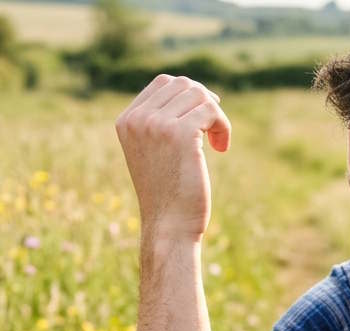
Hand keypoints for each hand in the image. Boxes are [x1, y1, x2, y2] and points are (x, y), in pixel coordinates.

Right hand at [114, 75, 231, 243]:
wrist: (168, 227)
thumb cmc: (167, 195)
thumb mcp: (156, 153)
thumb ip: (163, 122)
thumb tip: (197, 90)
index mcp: (126, 121)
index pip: (163, 83)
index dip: (189, 94)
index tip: (204, 118)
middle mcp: (137, 119)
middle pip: (182, 84)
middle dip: (205, 102)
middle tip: (213, 130)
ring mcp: (156, 125)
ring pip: (199, 95)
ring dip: (216, 115)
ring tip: (218, 143)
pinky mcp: (180, 134)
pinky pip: (211, 111)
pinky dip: (222, 126)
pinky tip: (222, 147)